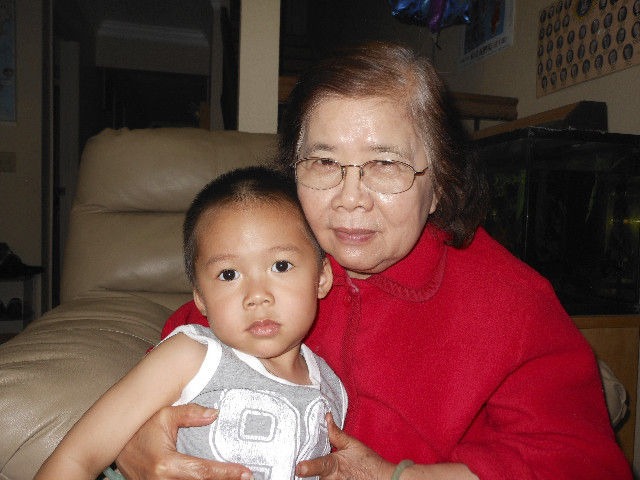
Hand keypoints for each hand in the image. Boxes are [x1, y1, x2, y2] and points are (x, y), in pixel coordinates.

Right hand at [116, 404, 253, 479]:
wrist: (115, 447)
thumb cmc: (140, 430)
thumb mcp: (164, 416)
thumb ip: (190, 414)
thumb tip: (215, 414)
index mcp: (166, 465)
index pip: (203, 472)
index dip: (227, 473)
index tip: (246, 472)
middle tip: (248, 477)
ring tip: (236, 479)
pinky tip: (216, 479)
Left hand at [296, 414, 394, 479]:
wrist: (380, 479)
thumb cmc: (367, 462)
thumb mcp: (352, 444)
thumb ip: (336, 433)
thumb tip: (327, 417)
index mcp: (335, 465)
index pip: (321, 466)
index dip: (309, 467)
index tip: (298, 468)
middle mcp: (332, 479)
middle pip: (311, 477)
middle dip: (304, 470)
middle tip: (296, 465)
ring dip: (310, 476)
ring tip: (306, 469)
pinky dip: (316, 479)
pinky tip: (313, 475)